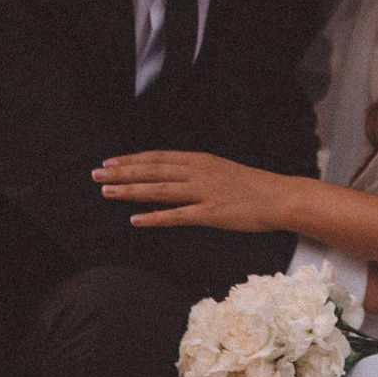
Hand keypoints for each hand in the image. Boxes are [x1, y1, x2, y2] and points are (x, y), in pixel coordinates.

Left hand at [94, 148, 295, 233]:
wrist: (281, 198)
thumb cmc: (254, 186)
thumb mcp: (222, 170)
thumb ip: (198, 172)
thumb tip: (174, 175)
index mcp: (201, 160)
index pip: (158, 157)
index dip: (132, 159)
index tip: (110, 161)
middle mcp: (199, 172)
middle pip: (153, 170)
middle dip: (122, 172)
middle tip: (96, 174)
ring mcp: (204, 192)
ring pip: (159, 189)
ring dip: (131, 191)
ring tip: (106, 193)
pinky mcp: (211, 213)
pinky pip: (177, 216)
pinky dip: (154, 217)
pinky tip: (135, 219)